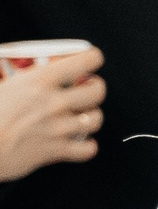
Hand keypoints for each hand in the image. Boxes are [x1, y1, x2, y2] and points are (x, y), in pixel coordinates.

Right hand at [0, 47, 104, 181]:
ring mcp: (58, 127)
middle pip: (97, 90)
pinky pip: (88, 149)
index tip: (90, 61)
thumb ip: (17, 72)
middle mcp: (54, 102)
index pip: (85, 60)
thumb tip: (30, 66)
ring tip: (81, 115)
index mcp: (39, 80)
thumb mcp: (1, 83)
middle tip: (87, 88)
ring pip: (96, 119)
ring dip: (91, 116)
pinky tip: (78, 142)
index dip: (91, 58)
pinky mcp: (56, 150)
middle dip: (95, 88)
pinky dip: (86, 146)